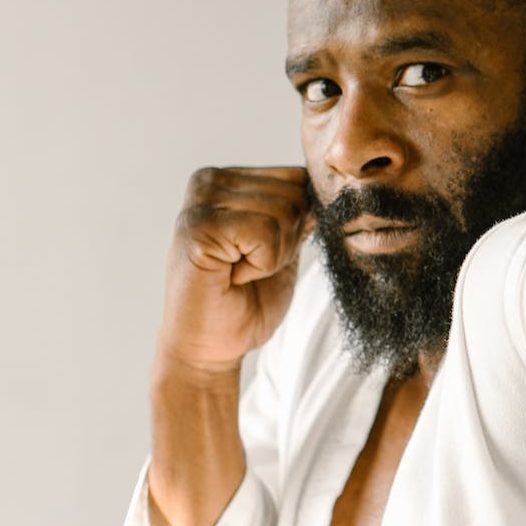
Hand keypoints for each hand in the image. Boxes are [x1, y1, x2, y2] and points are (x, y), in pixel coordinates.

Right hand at [155, 166, 313, 377]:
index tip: (261, 254)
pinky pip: (265, 233)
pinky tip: (233, 276)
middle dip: (287, 241)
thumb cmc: (246, 301)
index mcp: (230, 180)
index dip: (297, 226)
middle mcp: (210, 181)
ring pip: (284, 212)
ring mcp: (200, 201)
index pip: (298, 178)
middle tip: (248, 266)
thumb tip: (327, 191)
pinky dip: (262, 264)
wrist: (211, 346)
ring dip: (274, 256)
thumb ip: (299, 214)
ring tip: (239, 271)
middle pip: (295, 193)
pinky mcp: (199, 227)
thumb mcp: (284, 247)